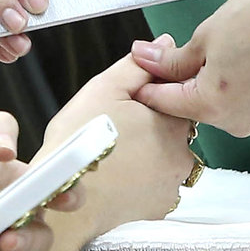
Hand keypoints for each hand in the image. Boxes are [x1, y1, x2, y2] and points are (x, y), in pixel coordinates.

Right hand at [42, 57, 194, 234]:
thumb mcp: (103, 90)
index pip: (178, 99)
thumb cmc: (80, 145)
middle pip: (173, 130)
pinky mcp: (163, 206)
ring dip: (150, 156)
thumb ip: (138, 66)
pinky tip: (121, 177)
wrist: (67, 199)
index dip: (152, 99)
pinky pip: (160, 187)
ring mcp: (174, 183)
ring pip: (167, 159)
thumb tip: (165, 43)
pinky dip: (145, 182)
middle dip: (151, 128)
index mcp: (171, 119)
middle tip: (117, 131)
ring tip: (116, 156)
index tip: (129, 107)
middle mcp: (182, 152)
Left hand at [129, 0, 249, 136]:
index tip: (130, 66)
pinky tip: (203, 62)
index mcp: (213, 107)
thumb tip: (140, 59)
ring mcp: (246, 117)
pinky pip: (218, 102)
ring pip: (198, 105)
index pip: (161, 102)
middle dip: (163, 83)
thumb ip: (168, 60)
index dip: (141, 83)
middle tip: (151, 54)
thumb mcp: (201, 39)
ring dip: (184, 84)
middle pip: (180, 107)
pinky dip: (204, 85)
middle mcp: (231, 122)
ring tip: (180, 54)